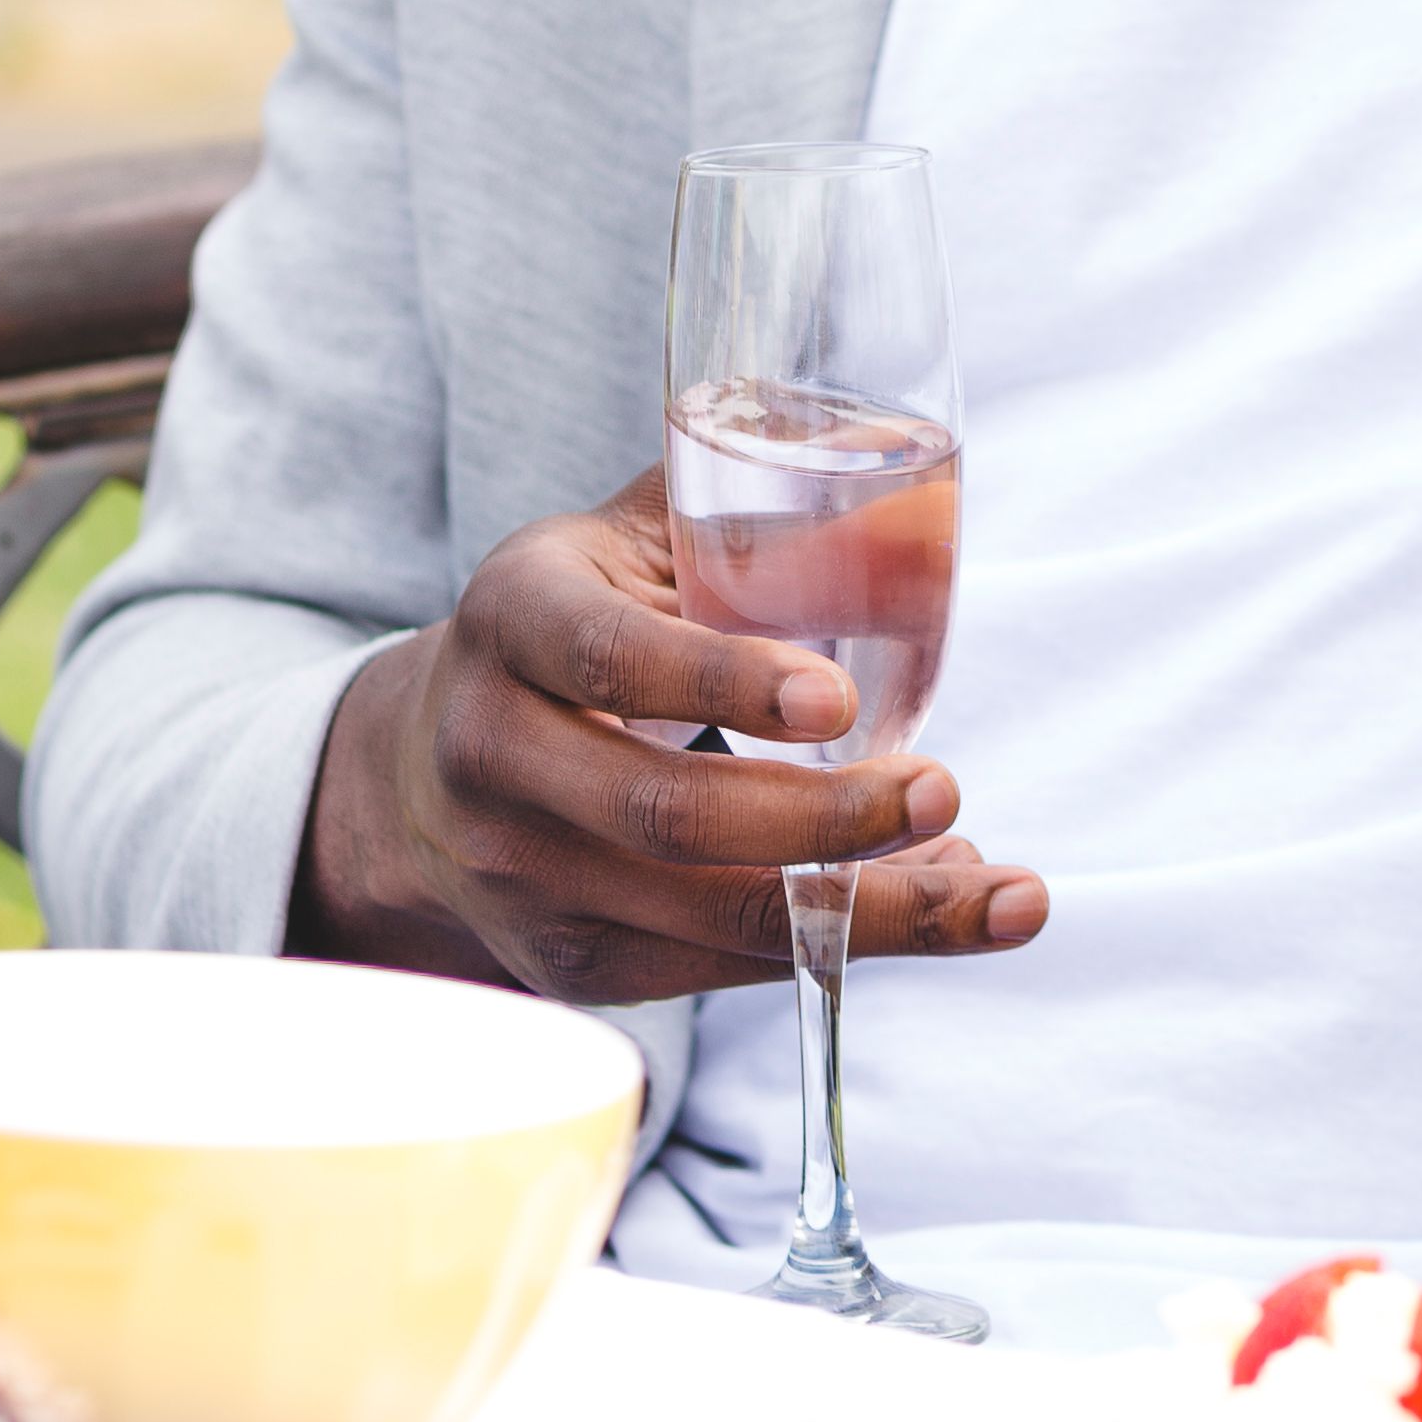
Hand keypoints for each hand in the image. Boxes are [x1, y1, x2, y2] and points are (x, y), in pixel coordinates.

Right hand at [291, 465, 1048, 1001]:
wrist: (422, 768)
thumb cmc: (569, 628)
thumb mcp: (622, 543)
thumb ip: (740, 502)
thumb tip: (893, 446)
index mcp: (514, 620)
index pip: (611, 659)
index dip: (723, 684)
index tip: (837, 703)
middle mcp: (496, 757)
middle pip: (669, 817)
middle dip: (825, 820)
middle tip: (947, 790)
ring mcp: (524, 877)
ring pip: (710, 918)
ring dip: (872, 912)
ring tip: (999, 891)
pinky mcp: (568, 964)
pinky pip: (716, 975)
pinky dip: (836, 945)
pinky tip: (934, 903)